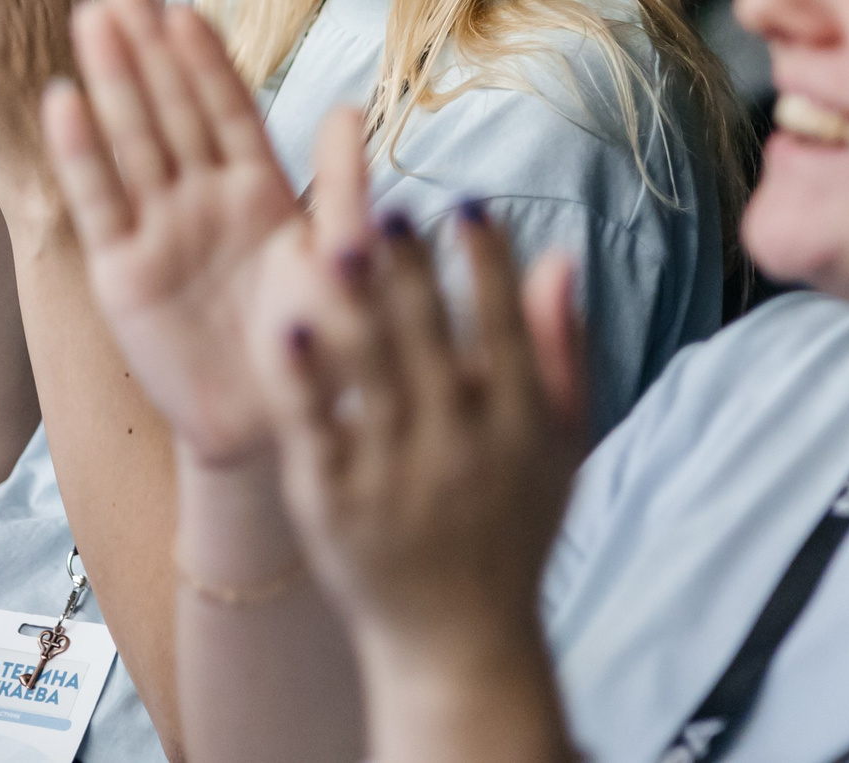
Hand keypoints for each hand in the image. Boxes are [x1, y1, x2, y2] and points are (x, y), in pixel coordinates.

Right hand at [44, 0, 318, 466]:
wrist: (276, 428)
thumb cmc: (320, 345)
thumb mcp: (340, 259)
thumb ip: (343, 185)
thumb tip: (348, 107)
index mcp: (258, 188)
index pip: (227, 107)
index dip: (205, 58)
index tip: (183, 3)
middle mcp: (203, 198)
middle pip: (170, 107)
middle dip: (146, 46)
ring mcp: (159, 230)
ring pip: (131, 140)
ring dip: (109, 79)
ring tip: (88, 16)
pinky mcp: (122, 272)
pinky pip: (99, 203)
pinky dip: (81, 154)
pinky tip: (62, 100)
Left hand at [249, 145, 588, 666]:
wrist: (460, 644)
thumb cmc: (511, 530)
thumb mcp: (559, 445)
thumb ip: (561, 348)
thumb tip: (561, 255)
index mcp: (519, 428)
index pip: (505, 332)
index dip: (488, 267)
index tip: (467, 204)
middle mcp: (460, 447)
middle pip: (433, 343)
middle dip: (412, 275)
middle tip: (389, 209)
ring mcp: (394, 476)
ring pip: (373, 375)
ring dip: (356, 309)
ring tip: (334, 242)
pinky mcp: (334, 500)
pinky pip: (318, 429)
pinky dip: (305, 380)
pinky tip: (287, 328)